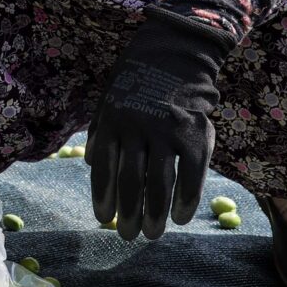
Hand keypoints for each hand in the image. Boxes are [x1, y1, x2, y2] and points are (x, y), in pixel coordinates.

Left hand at [89, 8, 228, 239]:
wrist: (175, 50)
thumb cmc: (137, 78)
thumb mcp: (109, 99)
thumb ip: (100, 132)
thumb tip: (91, 164)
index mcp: (113, 122)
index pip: (105, 169)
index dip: (103, 197)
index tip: (103, 220)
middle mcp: (137, 129)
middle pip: (131, 181)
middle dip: (127, 213)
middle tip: (127, 236)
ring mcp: (167, 132)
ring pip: (160, 183)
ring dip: (155, 214)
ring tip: (152, 234)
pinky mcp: (195, 133)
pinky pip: (191, 174)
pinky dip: (186, 199)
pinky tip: (182, 217)